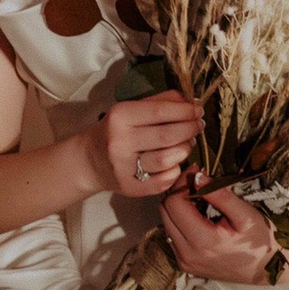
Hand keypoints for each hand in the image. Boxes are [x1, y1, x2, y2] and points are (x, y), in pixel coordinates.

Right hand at [84, 91, 201, 198]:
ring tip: (188, 143)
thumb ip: (161, 102)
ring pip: (166, 159)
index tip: (199, 110)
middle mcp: (120, 143)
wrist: (89, 161)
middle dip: (190, 129)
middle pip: (167, 135)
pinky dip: (175, 171)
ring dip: (185, 149)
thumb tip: (192, 101)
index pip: (160, 111)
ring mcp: (124, 168)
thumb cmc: (116, 130)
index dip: (185, 111)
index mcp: (120, 117)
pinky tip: (175, 162)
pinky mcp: (129, 188)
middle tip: (199, 126)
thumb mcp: (132, 109)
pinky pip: (162, 181)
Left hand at [159, 177, 277, 283]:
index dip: (182, 182)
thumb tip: (197, 176)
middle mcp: (187, 254)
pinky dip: (180, 220)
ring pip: (166, 223)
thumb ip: (220, 195)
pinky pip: (173, 235)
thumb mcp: (245, 214)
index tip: (196, 170)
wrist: (266, 269)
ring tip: (199, 196)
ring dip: (178, 206)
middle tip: (196, 180)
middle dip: (177, 191)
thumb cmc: (260, 240)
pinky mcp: (185, 264)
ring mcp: (184, 262)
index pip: (174, 203)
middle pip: (165, 212)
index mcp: (202, 241)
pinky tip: (198, 214)